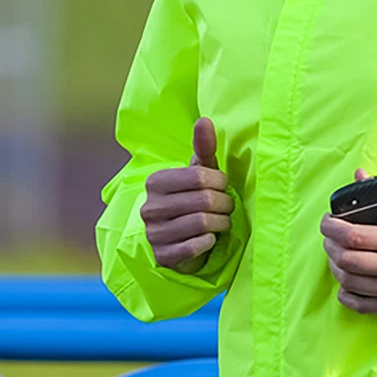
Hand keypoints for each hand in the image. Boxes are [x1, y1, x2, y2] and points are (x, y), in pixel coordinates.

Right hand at [141, 117, 233, 273]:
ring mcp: (153, 234)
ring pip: (202, 223)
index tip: (223, 186)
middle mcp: (149, 207)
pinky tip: (209, 238)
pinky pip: (196, 246)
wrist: (178, 240)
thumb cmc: (193, 198)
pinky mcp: (162, 257)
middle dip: (224, 203)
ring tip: (222, 221)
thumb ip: (204, 147)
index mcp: (155, 182)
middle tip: (226, 206)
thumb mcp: (199, 173)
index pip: (199, 177)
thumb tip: (205, 119)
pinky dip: (209, 241)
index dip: (220, 182)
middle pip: (204, 200)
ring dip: (221, 222)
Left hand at [320, 169, 376, 315]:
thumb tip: (359, 174)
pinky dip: (346, 293)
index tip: (326, 221)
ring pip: (350, 282)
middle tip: (329, 237)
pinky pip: (361, 305)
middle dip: (330, 246)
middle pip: (347, 259)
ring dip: (335, 267)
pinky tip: (346, 281)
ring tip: (335, 255)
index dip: (332, 228)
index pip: (354, 235)